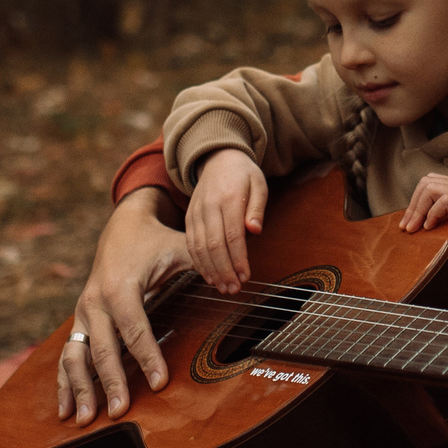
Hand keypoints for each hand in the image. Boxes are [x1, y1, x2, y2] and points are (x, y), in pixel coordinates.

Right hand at [57, 187, 192, 424]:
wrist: (121, 227)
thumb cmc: (154, 242)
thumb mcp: (180, 248)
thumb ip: (206, 264)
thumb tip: (236, 282)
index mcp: (120, 286)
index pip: (135, 328)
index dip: (148, 357)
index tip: (160, 383)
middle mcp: (95, 302)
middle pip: (102, 349)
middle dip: (111, 383)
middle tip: (122, 413)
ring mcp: (82, 314)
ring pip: (75, 356)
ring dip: (80, 389)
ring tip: (86, 420)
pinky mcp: (78, 322)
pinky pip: (66, 356)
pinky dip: (65, 384)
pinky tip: (66, 411)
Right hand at [185, 149, 268, 294]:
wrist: (218, 158)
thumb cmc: (243, 175)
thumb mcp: (259, 184)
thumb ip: (257, 208)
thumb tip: (254, 230)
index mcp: (228, 198)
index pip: (232, 235)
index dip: (238, 259)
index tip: (246, 276)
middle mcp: (208, 207)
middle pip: (214, 245)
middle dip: (224, 270)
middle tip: (234, 289)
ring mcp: (196, 213)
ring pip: (199, 247)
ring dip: (211, 271)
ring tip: (223, 287)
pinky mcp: (189, 218)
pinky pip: (191, 244)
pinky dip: (198, 262)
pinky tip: (209, 276)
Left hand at [399, 173, 447, 269]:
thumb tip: (422, 228)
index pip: (431, 182)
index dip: (414, 201)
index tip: (408, 224)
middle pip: (427, 181)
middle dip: (412, 204)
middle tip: (406, 228)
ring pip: (432, 187)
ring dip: (418, 209)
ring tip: (415, 229)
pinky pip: (445, 201)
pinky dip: (432, 213)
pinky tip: (430, 228)